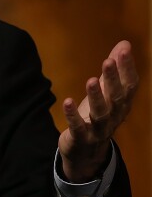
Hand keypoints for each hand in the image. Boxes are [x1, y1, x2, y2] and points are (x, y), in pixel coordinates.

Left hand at [59, 40, 137, 181]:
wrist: (86, 152)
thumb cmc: (96, 117)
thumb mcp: (105, 93)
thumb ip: (114, 71)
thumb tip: (124, 44)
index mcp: (122, 105)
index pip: (130, 86)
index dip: (127, 68)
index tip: (124, 51)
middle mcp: (114, 116)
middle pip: (117, 98)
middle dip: (113, 79)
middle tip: (108, 61)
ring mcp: (98, 129)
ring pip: (101, 113)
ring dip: (96, 97)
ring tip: (91, 80)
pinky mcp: (81, 138)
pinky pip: (78, 127)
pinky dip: (73, 115)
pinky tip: (67, 102)